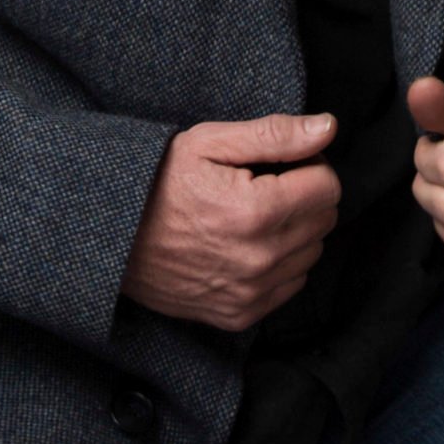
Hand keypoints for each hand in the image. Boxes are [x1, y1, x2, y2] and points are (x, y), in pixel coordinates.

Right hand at [121, 111, 341, 330]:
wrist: (114, 236)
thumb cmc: (159, 181)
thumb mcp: (210, 143)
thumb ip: (276, 134)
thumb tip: (329, 127)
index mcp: (256, 211)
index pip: (328, 186)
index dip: (309, 166)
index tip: (281, 164)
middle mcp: (259, 258)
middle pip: (325, 221)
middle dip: (304, 197)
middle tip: (266, 186)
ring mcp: (250, 293)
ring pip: (312, 254)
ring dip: (295, 232)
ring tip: (254, 216)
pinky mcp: (240, 315)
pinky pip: (291, 286)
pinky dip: (280, 264)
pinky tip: (248, 245)